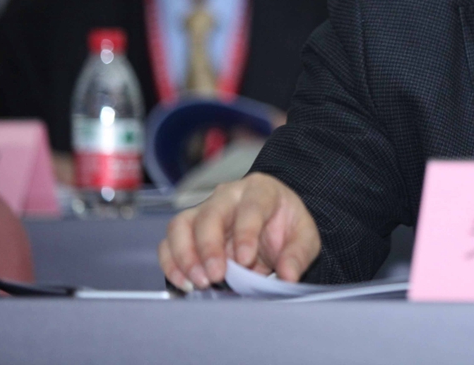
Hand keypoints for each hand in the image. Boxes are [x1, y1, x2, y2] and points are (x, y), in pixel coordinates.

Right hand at [157, 172, 320, 290]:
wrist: (271, 226)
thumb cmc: (286, 227)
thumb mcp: (304, 238)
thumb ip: (298, 255)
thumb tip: (288, 276)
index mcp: (261, 190)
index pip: (250, 207)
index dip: (245, 233)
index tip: (245, 260)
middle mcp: (228, 196)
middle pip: (210, 214)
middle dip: (209, 247)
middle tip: (216, 276)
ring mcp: (204, 210)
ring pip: (182, 225)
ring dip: (185, 256)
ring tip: (199, 283)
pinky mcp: (187, 229)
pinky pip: (169, 242)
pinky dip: (171, 263)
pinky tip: (185, 283)